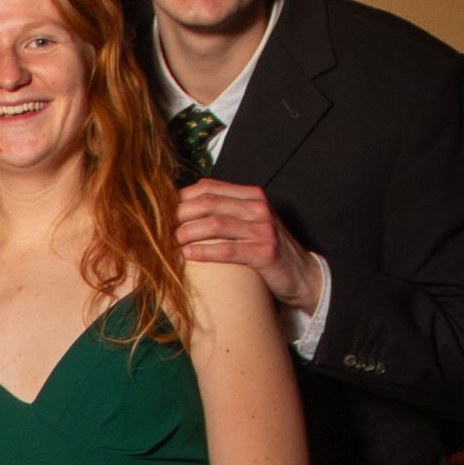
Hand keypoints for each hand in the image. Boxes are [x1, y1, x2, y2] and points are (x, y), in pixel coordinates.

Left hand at [174, 180, 323, 314]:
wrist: (303, 276)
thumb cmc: (265, 250)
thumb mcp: (248, 223)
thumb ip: (224, 212)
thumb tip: (182, 206)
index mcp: (252, 196)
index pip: (209, 188)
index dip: (181, 199)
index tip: (161, 213)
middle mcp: (259, 208)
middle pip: (208, 204)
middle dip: (179, 216)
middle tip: (160, 230)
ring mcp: (264, 229)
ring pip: (215, 224)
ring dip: (187, 233)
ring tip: (171, 243)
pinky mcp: (265, 253)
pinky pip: (228, 249)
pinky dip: (204, 251)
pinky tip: (187, 255)